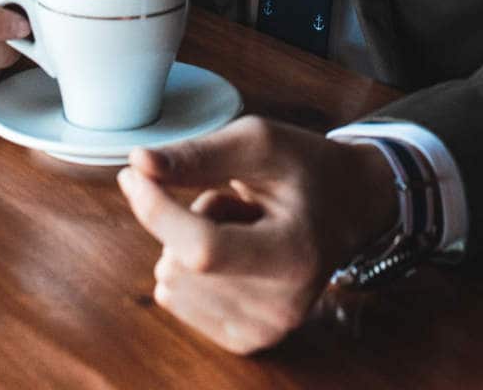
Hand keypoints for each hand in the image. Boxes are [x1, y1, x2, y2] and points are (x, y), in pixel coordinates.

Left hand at [117, 115, 397, 354]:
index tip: (133, 175)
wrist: (349, 206)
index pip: (203, 249)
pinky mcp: (246, 339)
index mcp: (295, 255)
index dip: (157, 211)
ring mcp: (265, 330)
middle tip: (238, 202)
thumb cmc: (304, 167)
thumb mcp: (258, 142)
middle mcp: (282, 307)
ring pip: (171, 279)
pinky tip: (234, 250)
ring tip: (241, 225)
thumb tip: (137, 164)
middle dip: (188, 217)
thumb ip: (198, 155)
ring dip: (190, 241)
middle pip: (179, 263)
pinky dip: (190, 267)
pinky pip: (175, 297)